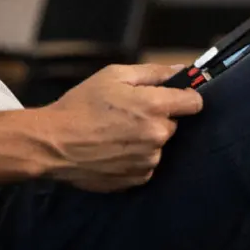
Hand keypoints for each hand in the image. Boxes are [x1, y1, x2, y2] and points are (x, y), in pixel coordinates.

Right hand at [40, 64, 202, 192]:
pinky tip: (112, 148)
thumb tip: (181, 70)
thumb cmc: (80, 105)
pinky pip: (146, 163)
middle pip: (172, 123)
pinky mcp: (139, 178)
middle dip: (156, 117)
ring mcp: (150, 160)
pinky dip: (134, 156)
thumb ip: (151, 72)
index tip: (170, 95)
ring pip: (158, 144)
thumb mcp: (112, 76)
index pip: (194, 102)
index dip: (182, 96)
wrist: (55, 142)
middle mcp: (157, 135)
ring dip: (144, 138)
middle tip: (126, 112)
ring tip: (114, 132)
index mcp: (154, 106)